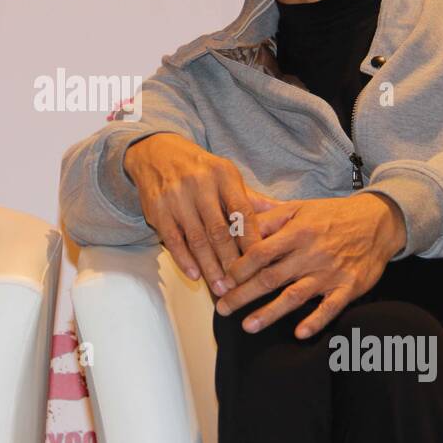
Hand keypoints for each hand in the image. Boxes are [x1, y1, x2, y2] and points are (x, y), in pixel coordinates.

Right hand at [123, 133, 268, 293]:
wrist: (157, 153)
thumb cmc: (200, 170)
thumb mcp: (226, 176)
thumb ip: (252, 199)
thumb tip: (285, 212)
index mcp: (223, 175)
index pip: (243, 211)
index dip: (252, 240)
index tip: (261, 264)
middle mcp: (200, 184)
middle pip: (219, 230)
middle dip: (231, 261)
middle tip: (241, 286)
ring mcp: (177, 197)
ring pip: (197, 239)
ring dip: (210, 267)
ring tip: (221, 288)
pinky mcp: (157, 209)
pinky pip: (173, 240)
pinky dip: (184, 260)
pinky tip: (195, 275)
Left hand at [216, 192, 406, 338]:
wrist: (378, 222)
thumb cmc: (332, 215)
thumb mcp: (299, 207)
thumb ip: (267, 217)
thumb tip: (235, 223)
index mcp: (297, 231)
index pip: (260, 252)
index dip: (239, 268)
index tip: (223, 280)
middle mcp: (311, 253)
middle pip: (270, 277)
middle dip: (243, 294)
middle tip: (222, 308)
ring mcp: (330, 272)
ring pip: (294, 296)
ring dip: (270, 313)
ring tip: (248, 326)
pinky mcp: (349, 287)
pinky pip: (330, 307)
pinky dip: (316, 321)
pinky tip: (299, 333)